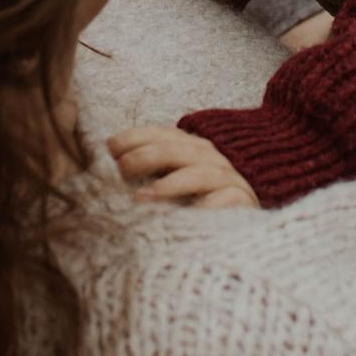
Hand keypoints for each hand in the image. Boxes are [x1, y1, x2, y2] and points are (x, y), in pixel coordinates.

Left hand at [106, 125, 259, 208]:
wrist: (246, 220)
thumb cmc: (198, 201)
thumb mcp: (172, 179)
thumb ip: (148, 170)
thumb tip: (109, 167)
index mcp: (190, 147)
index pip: (161, 134)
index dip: (135, 137)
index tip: (110, 148)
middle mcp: (209, 157)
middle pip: (176, 150)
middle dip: (145, 157)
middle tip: (121, 171)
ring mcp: (227, 178)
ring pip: (199, 174)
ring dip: (169, 184)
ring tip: (142, 198)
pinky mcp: (242, 202)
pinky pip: (226, 201)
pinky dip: (207, 206)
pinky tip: (188, 215)